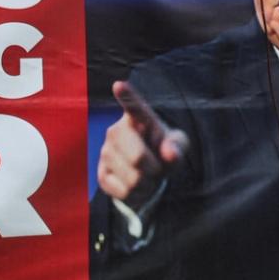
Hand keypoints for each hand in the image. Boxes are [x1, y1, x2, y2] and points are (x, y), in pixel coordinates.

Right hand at [96, 80, 188, 205]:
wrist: (148, 174)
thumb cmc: (163, 153)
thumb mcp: (177, 147)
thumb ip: (177, 147)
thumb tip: (169, 153)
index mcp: (138, 119)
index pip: (133, 106)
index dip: (126, 96)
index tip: (119, 85)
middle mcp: (116, 131)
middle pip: (137, 156)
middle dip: (154, 169)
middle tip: (158, 169)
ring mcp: (106, 152)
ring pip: (132, 178)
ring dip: (147, 184)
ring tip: (147, 176)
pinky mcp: (101, 174)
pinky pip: (123, 191)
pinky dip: (136, 194)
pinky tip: (136, 186)